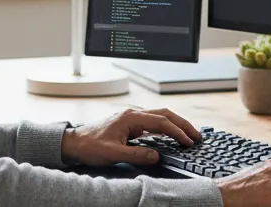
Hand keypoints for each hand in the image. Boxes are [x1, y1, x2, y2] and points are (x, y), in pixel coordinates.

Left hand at [60, 108, 201, 166]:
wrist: (73, 143)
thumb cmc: (89, 145)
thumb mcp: (113, 154)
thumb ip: (136, 154)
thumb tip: (156, 155)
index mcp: (131, 118)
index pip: (162, 122)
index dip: (177, 132)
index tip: (188, 141)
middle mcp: (133, 115)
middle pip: (165, 115)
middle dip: (183, 124)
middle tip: (197, 135)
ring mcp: (132, 118)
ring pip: (160, 117)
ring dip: (176, 125)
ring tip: (189, 135)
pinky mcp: (130, 124)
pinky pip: (153, 123)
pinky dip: (166, 128)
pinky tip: (171, 136)